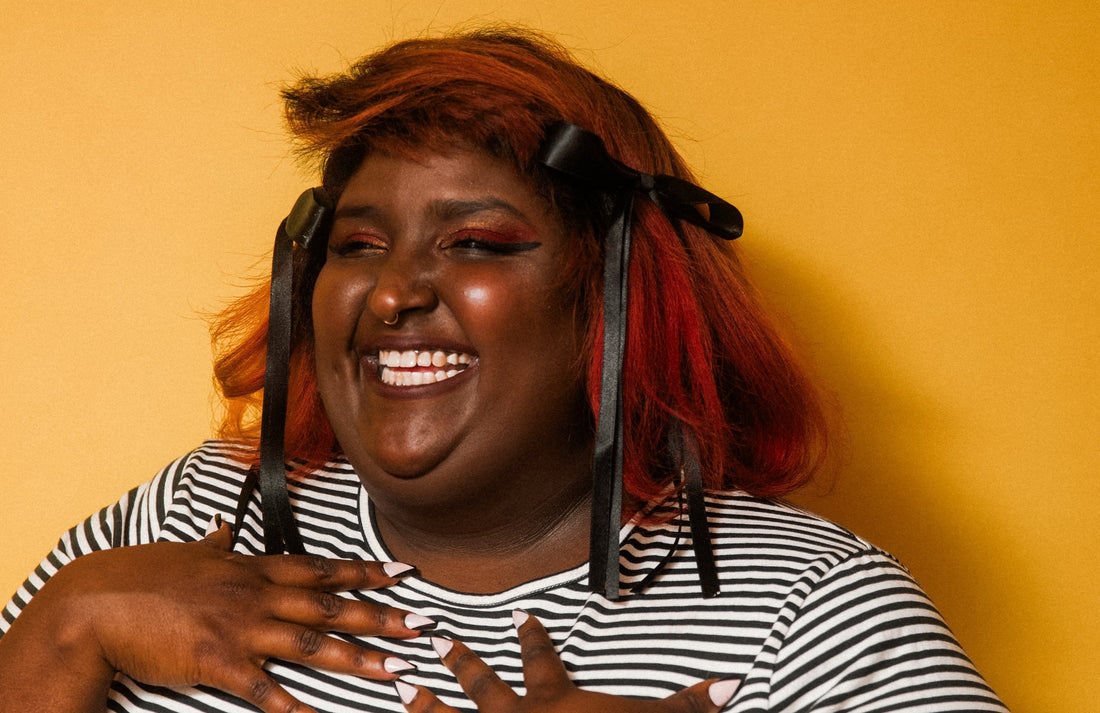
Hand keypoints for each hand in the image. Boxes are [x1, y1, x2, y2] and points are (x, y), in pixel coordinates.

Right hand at [2, 519, 430, 712]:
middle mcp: (256, 593)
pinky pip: (264, 688)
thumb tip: (224, 528)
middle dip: (381, 615)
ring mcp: (240, 626)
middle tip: (423, 624)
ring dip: (358, 658)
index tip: (403, 573)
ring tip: (396, 671)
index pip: (322, 567)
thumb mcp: (188, 552)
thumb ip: (214, 545)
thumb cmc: (141, 575)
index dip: (366, 570)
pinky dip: (293, 705)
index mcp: (252, 568)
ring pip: (312, 642)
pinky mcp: (218, 660)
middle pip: (331, 604)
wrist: (97, 602)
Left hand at [394, 611, 738, 712]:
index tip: (521, 613)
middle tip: (438, 641)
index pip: (542, 660)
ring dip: (422, 706)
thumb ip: (687, 706)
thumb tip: (731, 684)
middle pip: (483, 685)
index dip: (532, 636)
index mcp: (552, 703)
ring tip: (398, 689)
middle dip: (462, 662)